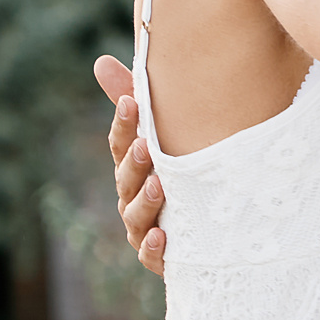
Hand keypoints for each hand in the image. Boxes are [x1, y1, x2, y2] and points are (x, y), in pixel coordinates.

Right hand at [94, 56, 165, 275]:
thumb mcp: (169, 135)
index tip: (130, 102)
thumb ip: (140, 97)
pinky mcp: (164, 259)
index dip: (123, 124)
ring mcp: (145, 229)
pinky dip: (156, 249)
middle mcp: (133, 197)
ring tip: (159, 185)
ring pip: (136, 217)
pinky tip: (163, 236)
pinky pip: (153, 257)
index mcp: (134, 166)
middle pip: (126, 179)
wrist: (219, 229)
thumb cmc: (186, 171)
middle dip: (134, 162)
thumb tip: (100, 60)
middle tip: (145, 145)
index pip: (121, 142)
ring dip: (145, 201)